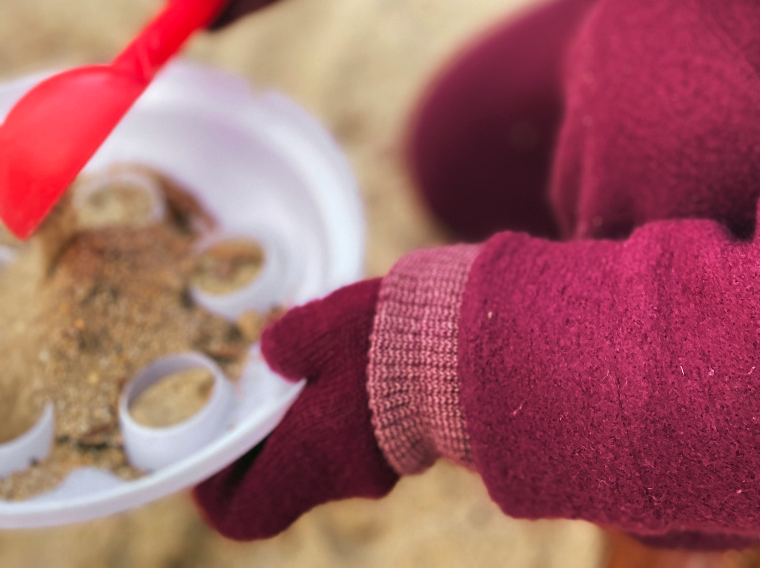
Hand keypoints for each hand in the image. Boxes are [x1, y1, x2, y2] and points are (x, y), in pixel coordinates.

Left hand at [194, 279, 396, 539]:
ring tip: (299, 369)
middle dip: (259, 444)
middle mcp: (339, 478)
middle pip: (279, 485)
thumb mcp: (318, 329)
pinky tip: (343, 367)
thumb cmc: (383, 338)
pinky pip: (352, 443)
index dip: (213, 490)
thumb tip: (271, 349)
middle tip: (254, 395)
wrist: (463, 343)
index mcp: (307, 460)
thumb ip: (283, 343)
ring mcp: (374, 467)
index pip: (242, 514)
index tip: (211, 447)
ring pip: (318, 459)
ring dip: (301, 424)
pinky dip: (336, 415)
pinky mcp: (401, 445)